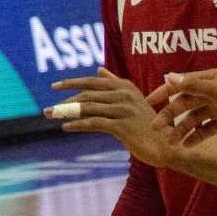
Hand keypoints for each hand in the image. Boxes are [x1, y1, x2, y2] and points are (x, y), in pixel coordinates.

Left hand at [47, 71, 167, 164]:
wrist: (167, 146)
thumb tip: (98, 69)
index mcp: (124, 86)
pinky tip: (67, 127)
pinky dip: (77, 124)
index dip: (71, 83)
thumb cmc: (148, 124)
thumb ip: (115, 84)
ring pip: (87, 108)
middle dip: (65, 101)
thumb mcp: (133, 99)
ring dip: (67, 113)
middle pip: (86, 95)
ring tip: (53, 118)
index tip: (55, 86)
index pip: (91, 81)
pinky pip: (94, 123)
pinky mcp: (121, 126)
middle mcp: (122, 94)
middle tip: (49, 109)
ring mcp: (122, 109)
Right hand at [151, 67, 216, 146]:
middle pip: (186, 103)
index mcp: (211, 78)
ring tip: (172, 143)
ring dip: (182, 129)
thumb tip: (170, 77)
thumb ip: (193, 85)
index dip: (165, 92)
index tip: (149, 102)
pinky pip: (207, 130)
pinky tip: (188, 146)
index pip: (182, 83)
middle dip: (171, 115)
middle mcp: (214, 91)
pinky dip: (197, 137)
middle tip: (156, 128)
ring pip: (195, 118)